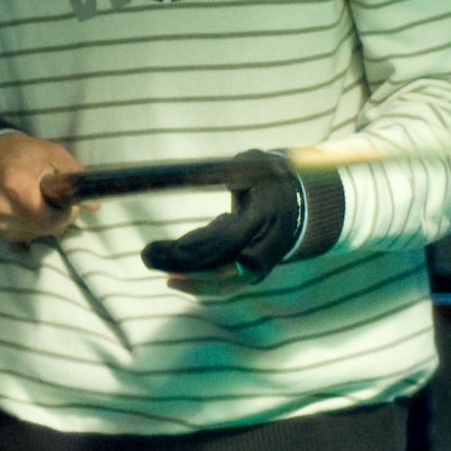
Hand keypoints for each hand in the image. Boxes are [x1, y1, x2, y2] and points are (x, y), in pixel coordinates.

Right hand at [0, 132, 88, 242]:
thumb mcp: (51, 154)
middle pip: (47, 229)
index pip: (51, 221)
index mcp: (17, 189)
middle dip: (57, 218)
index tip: (66, 201)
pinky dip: (32, 225)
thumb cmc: (20, 153)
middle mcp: (4, 211)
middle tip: (54, 199)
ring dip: (45, 222)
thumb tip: (95, 205)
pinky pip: (26, 235)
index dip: (65, 214)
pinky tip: (27, 207)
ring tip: (38, 201)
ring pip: (38, 235)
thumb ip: (75, 176)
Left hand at [140, 150, 329, 294]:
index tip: (159, 246)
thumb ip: (228, 171)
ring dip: (190, 281)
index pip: (221, 242)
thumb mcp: (252, 166)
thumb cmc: (272, 179)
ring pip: (221, 283)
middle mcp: (261, 249)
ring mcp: (259, 264)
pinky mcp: (253, 272)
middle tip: (147, 257)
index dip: (188, 248)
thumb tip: (192, 174)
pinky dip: (202, 284)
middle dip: (180, 265)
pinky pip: (225, 284)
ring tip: (164, 275)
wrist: (303, 204)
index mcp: (261, 220)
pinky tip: (177, 279)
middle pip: (217, 267)